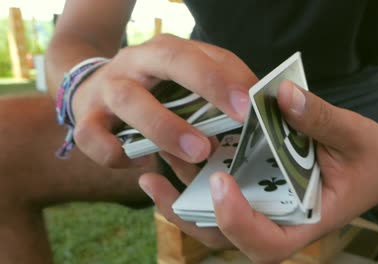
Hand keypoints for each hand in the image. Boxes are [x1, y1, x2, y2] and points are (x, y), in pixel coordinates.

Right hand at [71, 34, 256, 167]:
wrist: (93, 88)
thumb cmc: (152, 89)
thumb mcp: (183, 80)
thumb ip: (215, 90)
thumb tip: (256, 110)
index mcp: (167, 50)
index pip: (204, 53)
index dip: (230, 76)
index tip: (254, 101)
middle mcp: (137, 62)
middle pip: (169, 59)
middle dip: (207, 84)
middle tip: (238, 115)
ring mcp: (108, 90)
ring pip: (131, 101)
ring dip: (166, 127)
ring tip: (198, 152)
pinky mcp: (86, 119)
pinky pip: (95, 138)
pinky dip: (118, 154)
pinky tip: (142, 162)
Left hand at [139, 80, 377, 262]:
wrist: (375, 161)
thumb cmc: (370, 157)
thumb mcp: (355, 137)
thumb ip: (321, 119)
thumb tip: (282, 94)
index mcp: (306, 223)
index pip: (267, 244)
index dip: (238, 222)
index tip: (221, 182)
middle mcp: (278, 222)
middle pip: (225, 236)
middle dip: (187, 213)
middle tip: (154, 181)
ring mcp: (263, 207)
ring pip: (214, 214)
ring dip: (180, 189)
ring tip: (153, 153)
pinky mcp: (256, 187)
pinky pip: (220, 187)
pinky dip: (195, 172)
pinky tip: (175, 145)